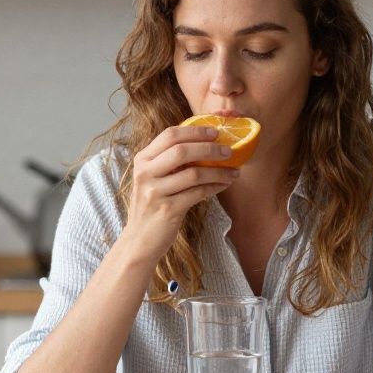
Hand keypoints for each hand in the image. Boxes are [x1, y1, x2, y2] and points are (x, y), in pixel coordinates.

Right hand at [121, 125, 238, 261]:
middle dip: (210, 148)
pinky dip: (214, 187)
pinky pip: (198, 193)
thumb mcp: (152, 179)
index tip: (215, 132)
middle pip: (182, 151)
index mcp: (142, 160)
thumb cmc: (151, 207)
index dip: (195, 131)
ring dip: (218, 171)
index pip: (170, 135)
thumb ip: (168, 161)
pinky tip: (223, 185)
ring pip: (194, 173)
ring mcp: (155, 192)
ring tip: (233, 172)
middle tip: (229, 151)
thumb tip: (202, 144)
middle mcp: (145, 173)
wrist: (138, 241)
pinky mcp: (168, 210)